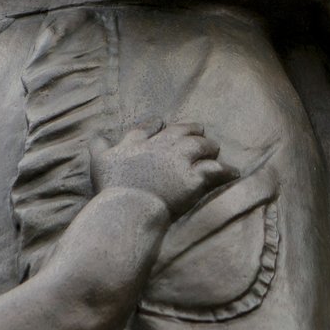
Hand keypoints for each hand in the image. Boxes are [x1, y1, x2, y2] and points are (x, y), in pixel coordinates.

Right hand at [88, 122, 234, 217]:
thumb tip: (95, 134)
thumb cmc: (112, 187)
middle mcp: (162, 146)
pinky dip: (226, 170)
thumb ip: (98, 145)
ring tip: (215, 147)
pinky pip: (216, 169)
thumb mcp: (99, 161)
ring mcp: (180, 161)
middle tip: (199, 130)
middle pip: (180, 131)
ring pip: (200, 146)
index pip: (149, 127)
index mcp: (138, 142)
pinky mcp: (194, 178)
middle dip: (191, 129)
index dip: (157, 124)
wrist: (129, 207)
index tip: (161, 122)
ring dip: (209, 146)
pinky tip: (234, 171)